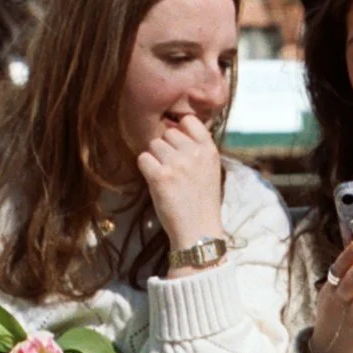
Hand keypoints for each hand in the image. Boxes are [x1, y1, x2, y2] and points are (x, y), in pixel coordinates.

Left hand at [136, 112, 227, 256]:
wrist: (199, 231)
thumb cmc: (202, 202)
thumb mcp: (210, 171)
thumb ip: (197, 150)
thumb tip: (173, 129)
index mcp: (209, 151)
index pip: (189, 121)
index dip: (180, 129)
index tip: (179, 144)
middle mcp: (194, 154)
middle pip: (167, 133)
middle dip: (166, 147)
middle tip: (172, 168)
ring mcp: (177, 164)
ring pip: (153, 144)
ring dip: (155, 158)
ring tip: (166, 176)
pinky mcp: (160, 176)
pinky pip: (143, 158)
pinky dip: (146, 169)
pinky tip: (156, 182)